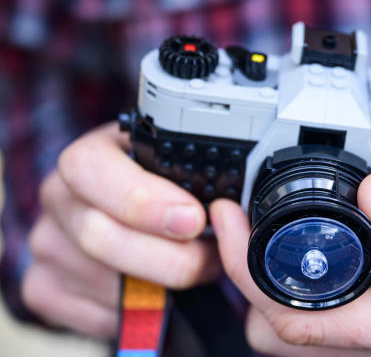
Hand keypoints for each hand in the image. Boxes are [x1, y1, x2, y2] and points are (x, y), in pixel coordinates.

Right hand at [22, 122, 218, 337]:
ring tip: (193, 271)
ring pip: (103, 280)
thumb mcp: (179, 170)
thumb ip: (196, 181)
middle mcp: (58, 195)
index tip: (192, 220)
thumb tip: (230, 212)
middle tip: (209, 260)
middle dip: (168, 257)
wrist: (128, 218)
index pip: (91, 168)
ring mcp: (46, 242)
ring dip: (160, 286)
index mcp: (90, 155)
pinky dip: (136, 311)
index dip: (144, 200)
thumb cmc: (161, 189)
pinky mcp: (45, 285)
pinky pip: (91, 311)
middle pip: (98, 235)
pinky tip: (157, 293)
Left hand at [211, 173, 370, 356]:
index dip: (249, 268)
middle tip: (237, 217)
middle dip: (245, 277)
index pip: (299, 319)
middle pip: (281, 332)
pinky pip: (322, 315)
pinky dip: (300, 279)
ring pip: (295, 329)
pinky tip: (304, 239)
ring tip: (260, 223)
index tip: (232, 215)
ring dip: (268, 278)